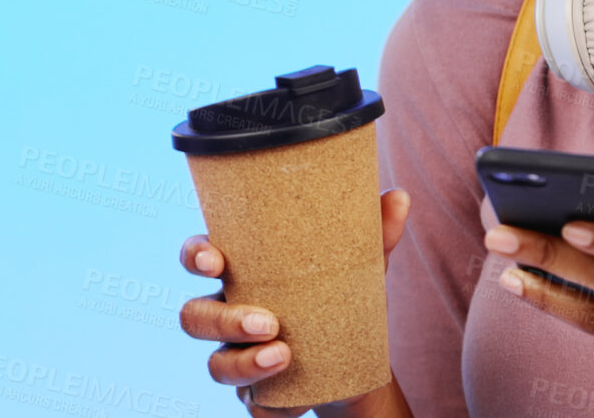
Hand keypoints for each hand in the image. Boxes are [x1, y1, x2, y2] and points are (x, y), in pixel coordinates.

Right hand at [178, 188, 412, 417]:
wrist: (358, 360)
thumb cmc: (343, 296)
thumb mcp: (361, 266)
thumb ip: (376, 233)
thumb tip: (399, 197)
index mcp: (244, 273)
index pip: (199, 257)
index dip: (194, 256)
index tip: (214, 261)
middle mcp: (229, 312)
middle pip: (194, 316)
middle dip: (224, 320)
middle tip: (268, 322)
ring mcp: (236, 355)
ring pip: (214, 364)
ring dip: (243, 364)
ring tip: (284, 356)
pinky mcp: (255, 393)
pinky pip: (249, 403)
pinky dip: (266, 405)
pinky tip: (286, 403)